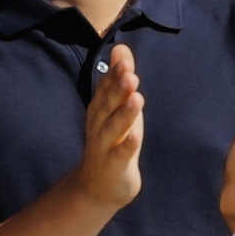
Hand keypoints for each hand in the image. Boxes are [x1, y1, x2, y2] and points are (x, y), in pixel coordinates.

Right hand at [74, 44, 145, 209]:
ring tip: (136, 97)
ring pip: (114, 128)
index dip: (114, 76)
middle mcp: (99, 127)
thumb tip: (121, 48)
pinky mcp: (115, 165)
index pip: (105, 90)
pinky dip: (128, 144)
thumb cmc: (112, 141)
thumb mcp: (117, 108)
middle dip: (118, 90)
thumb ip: (119, 79)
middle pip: (108, 106)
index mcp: (100, 112)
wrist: (98, 187)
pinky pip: (121, 154)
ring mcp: (105, 147)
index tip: (124, 61)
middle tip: (130, 74)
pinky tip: (136, 134)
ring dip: (124, 113)